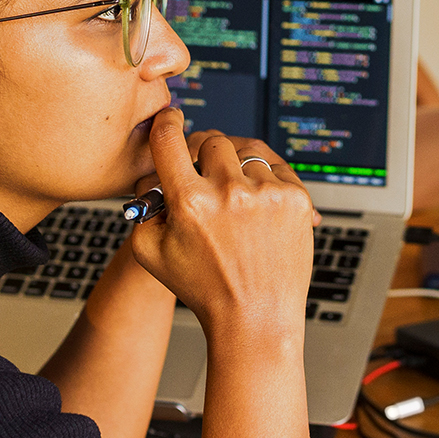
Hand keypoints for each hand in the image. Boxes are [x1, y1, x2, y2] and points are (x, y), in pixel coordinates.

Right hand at [125, 110, 316, 334]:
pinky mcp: (296, 199)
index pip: (170, 139)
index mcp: (189, 203)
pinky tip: (257, 201)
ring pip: (245, 151)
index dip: (167, 123)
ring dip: (236, 165)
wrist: (255, 318)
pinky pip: (276, 166)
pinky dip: (265, 178)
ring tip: (233, 191)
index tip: (171, 119)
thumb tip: (154, 172)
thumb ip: (142, 207)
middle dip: (204, 153)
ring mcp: (266, 194)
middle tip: (204, 171)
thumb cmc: (203, 289)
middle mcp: (229, 193)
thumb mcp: (150, 253)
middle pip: (211, 141)